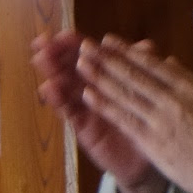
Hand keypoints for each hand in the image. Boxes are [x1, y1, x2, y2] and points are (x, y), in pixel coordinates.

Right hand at [32, 31, 167, 192]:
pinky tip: (49, 89)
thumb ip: (145, 68)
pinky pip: (70, 113)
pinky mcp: (83, 128)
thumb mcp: (150, 92)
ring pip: (66, 87)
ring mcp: (87, 109)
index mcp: (108, 77)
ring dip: (52, 72)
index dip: (75, 44)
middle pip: (71, 68)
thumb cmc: (148, 120)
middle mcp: (94, 90)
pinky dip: (58, 100)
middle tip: (42, 43)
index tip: (64, 34)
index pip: (89, 55)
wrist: (150, 159)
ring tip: (42, 60)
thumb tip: (147, 45)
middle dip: (56, 54)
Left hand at [74, 36, 192, 192]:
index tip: (109, 41)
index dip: (126, 51)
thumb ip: (184, 80)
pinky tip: (88, 94)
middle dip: (107, 58)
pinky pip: (123, 118)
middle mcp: (174, 98)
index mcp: (189, 86)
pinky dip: (104, 104)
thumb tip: (167, 61)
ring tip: (82, 64)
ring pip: (125, 93)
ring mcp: (161, 118)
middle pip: (135, 74)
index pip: (152, 64)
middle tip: (88, 46)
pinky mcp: (152, 139)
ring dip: (100, 76)